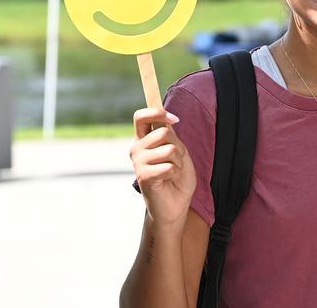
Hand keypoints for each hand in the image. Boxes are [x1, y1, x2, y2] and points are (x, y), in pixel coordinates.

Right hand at [130, 107, 195, 229]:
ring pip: (170, 149)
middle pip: (164, 132)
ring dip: (179, 162)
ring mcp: (138, 162)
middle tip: (176, 161)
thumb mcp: (178, 151)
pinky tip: (169, 181)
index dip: (157, 112)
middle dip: (179, 147)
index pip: (141, 116)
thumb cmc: (177, 178)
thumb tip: (166, 118)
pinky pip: (169, 166)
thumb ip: (170, 135)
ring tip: (173, 172)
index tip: (174, 119)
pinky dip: (176, 173)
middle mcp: (137, 149)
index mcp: (144, 140)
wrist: (175, 205)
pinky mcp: (143, 176)